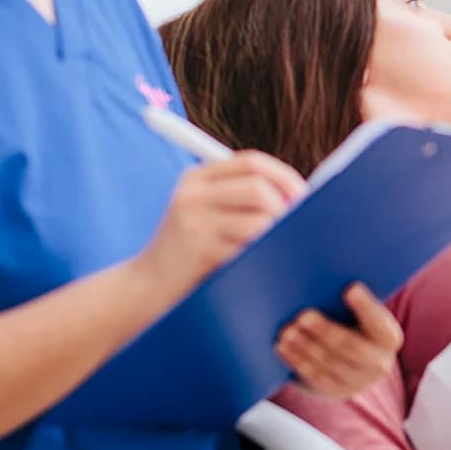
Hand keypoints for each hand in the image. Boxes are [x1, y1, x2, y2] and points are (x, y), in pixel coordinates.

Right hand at [135, 152, 306, 300]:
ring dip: (278, 235)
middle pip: (258, 189)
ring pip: (259, 221)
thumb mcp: (206, 213)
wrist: (147, 287)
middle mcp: (193, 195)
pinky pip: (251, 250)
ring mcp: (194, 224)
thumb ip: (242, 198)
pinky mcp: (201, 253)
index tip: (303, 196)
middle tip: (298, 227)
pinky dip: (266, 256)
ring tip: (281, 248)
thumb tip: (302, 196)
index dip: (284, 176)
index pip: (251, 162)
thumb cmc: (191, 251)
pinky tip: (265, 265)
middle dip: (286, 207)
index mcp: (197, 178)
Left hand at [276, 284, 401, 398]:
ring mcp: (359, 382)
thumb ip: (352, 303)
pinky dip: (297, 360)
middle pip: (350, 346)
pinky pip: (315, 376)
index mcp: (389, 337)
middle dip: (325, 330)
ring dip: (305, 346)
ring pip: (329, 363)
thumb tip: (325, 282)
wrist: (355, 364)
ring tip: (287, 331)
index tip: (351, 288)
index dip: (366, 307)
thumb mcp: (361, 315)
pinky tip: (283, 347)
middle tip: (303, 316)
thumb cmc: (354, 325)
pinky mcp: (337, 392)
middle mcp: (379, 363)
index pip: (378, 322)